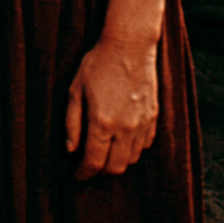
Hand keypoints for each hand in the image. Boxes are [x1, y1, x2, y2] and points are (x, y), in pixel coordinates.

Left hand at [65, 38, 160, 178]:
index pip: (93, 162)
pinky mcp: (153, 118)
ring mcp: (142, 124)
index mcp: (102, 123)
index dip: (83, 174)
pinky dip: (132, 150)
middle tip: (89, 166)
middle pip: (115, 168)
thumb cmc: (97, 66)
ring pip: (131, 159)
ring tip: (104, 154)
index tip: (77, 176)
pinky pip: (144, 145)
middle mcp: (125, 128)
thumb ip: (71, 123)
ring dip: (116, 162)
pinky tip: (121, 142)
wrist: (129, 46)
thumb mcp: (74, 91)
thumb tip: (70, 150)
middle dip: (100, 172)